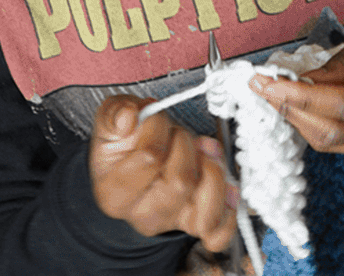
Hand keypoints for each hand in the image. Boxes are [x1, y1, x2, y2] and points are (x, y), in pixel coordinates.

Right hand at [88, 95, 237, 245]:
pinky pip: (220, 231)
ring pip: (206, 208)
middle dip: (188, 145)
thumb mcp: (113, 120)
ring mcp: (171, 222)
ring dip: (214, 172)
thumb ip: (115, 112)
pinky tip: (228, 186)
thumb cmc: (128, 143)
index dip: (161, 128)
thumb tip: (128, 116)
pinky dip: (230, 209)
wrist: (137, 165)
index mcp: (114, 191)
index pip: (150, 156)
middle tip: (181, 135)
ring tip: (206, 152)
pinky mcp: (196, 224)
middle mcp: (141, 214)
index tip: (158, 119)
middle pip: (181, 181)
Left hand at [251, 17, 343, 154]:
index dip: (297, 97)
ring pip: (332, 143)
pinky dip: (316, 126)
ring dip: (298, 120)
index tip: (265, 82)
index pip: (342, 104)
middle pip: (332, 132)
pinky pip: (342, 144)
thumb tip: (302, 79)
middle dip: (289, 111)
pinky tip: (304, 105)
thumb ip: (343, 60)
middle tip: (263, 86)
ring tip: (278, 93)